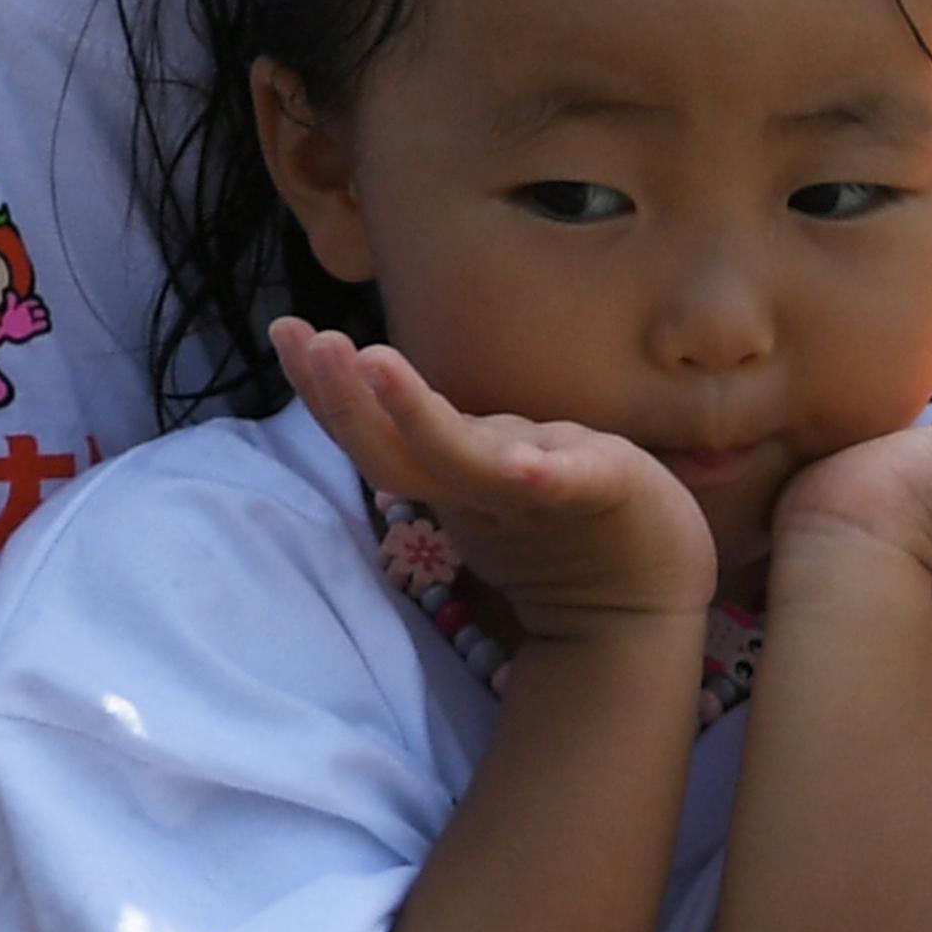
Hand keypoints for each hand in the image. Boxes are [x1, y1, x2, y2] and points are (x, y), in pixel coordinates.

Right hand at [274, 318, 720, 637]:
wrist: (646, 600)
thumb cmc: (570, 520)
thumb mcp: (494, 467)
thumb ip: (448, 435)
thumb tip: (389, 380)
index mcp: (451, 479)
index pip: (374, 435)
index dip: (325, 391)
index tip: (285, 331)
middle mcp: (477, 491)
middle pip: (393, 453)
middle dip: (344, 399)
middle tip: (305, 340)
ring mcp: (533, 494)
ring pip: (458, 459)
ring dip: (410, 414)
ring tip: (370, 359)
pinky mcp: (599, 489)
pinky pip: (563, 485)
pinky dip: (539, 477)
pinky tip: (522, 466)